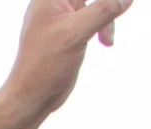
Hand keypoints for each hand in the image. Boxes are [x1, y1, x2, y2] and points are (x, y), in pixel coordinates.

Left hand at [2, 0, 133, 118]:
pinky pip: (93, 18)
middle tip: (117, 10)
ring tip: (108, 39)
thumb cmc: (45, 66)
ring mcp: (63, 18)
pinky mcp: (70, 32)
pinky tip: (107, 42)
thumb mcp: (76, 33)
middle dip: (107, 4)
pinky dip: (104, 26)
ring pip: (95, 4)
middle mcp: (55, 4)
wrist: (33, 97)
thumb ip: (102, 10)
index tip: (115, 6)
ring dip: (107, 18)